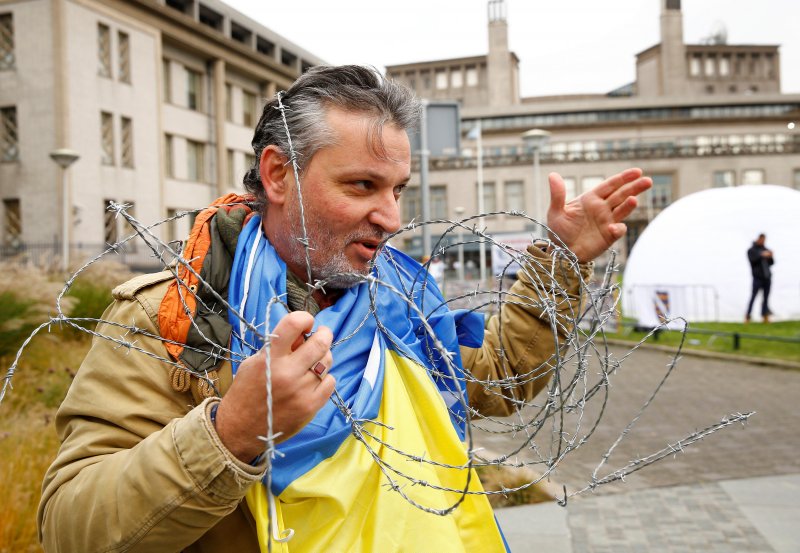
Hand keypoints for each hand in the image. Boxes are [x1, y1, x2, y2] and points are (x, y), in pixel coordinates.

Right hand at [215, 311, 334, 461]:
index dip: (305, 318)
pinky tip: (315, 380)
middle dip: (324, 334)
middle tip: (322, 335)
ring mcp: (300, 390)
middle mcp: (287, 372)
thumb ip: (276, 348)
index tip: (307, 322)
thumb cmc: (246, 392)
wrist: (240, 429)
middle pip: (320, 343)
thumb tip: (302, 334)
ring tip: (314, 361)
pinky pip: (330, 382)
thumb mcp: (253, 363)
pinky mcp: (310, 406)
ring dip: (323, 357)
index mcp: (269, 358)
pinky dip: (325, 378)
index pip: (293, 324)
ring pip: (327, 362)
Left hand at [546, 168, 651, 262]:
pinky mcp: (608, 236)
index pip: (610, 185)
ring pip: (623, 210)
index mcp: (591, 199)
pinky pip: (617, 230)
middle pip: (621, 195)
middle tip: (648, 181)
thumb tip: (552, 174)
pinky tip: (615, 227)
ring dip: (630, 206)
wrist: (561, 252)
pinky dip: (618, 228)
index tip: (637, 171)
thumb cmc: (558, 231)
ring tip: (634, 200)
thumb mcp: (555, 212)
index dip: (623, 178)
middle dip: (634, 187)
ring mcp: (607, 222)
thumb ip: (557, 194)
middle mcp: (602, 208)